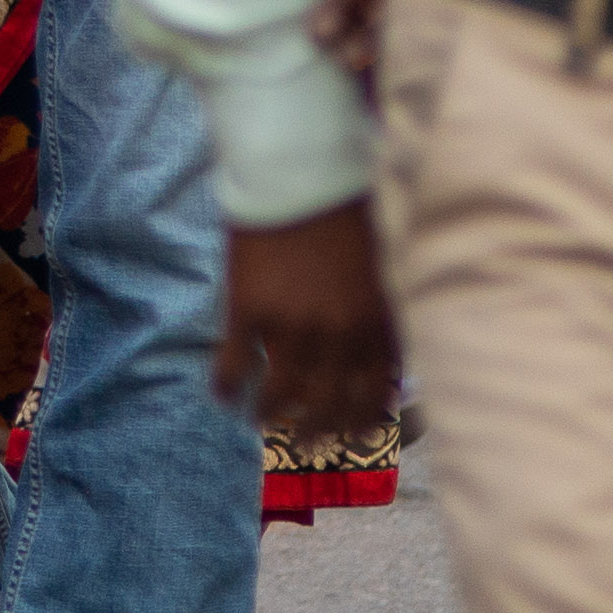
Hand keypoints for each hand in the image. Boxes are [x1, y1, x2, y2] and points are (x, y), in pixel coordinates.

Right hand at [216, 203, 399, 443]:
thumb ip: (383, 317)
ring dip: (270, 415)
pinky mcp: (248, 308)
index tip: (351, 435)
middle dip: (318, 430)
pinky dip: (228, 387)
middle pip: (328, 404)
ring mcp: (290, 323)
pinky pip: (235, 365)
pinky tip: (223, 395)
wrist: (297, 171)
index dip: (360, 422)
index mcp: (374, 323)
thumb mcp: (379, 270)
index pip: (372, 394)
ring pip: (281, 394)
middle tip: (308, 441)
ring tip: (262, 419)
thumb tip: (388, 365)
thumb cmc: (344, 213)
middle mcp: (337, 332)